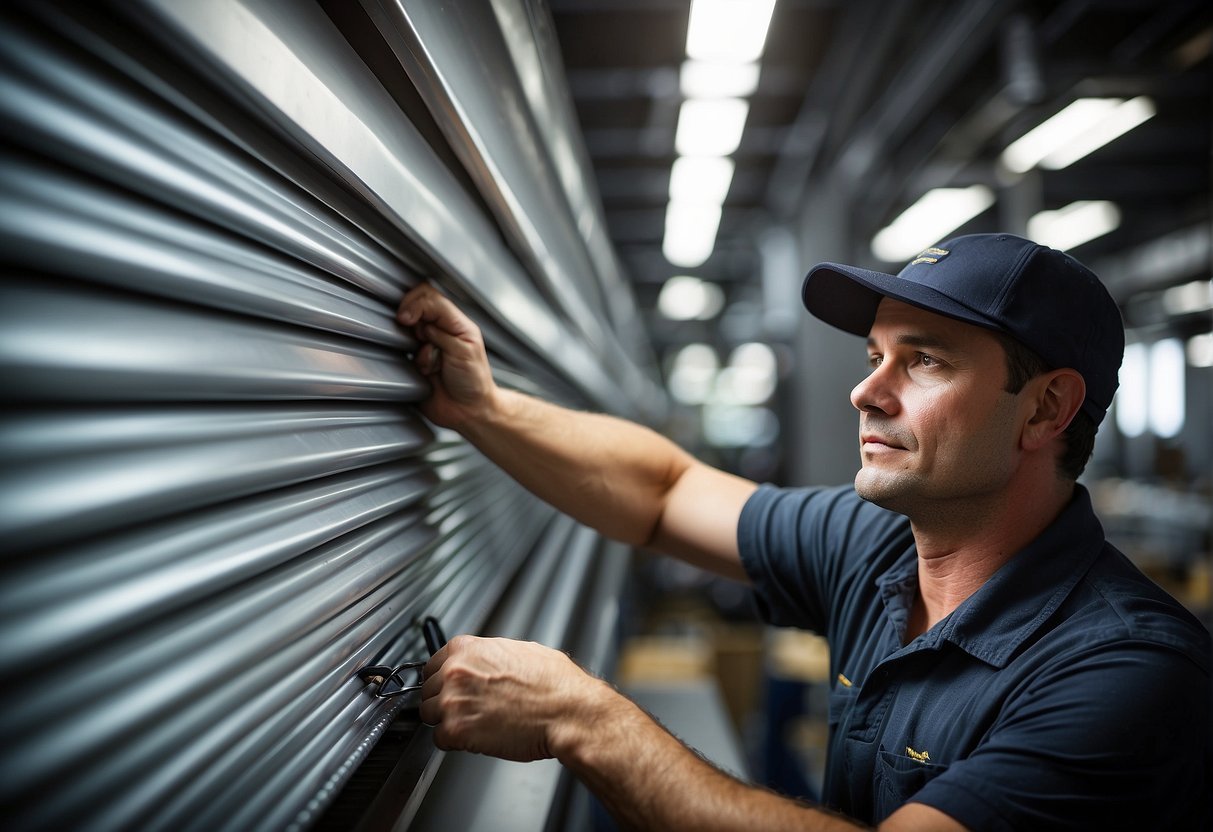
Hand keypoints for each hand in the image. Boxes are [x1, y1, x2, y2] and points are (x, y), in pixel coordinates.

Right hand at [397, 284, 497, 429]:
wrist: (468, 411)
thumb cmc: (474, 380)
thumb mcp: (464, 347)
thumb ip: (441, 328)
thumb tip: (417, 318)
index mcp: (455, 322)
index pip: (428, 297)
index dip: (414, 304)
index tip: (407, 318)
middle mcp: (439, 331)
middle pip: (413, 309)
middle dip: (413, 326)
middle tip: (421, 340)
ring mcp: (425, 346)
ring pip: (406, 334)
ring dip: (416, 349)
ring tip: (431, 363)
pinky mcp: (415, 363)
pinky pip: (403, 356)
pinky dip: (414, 363)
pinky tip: (427, 373)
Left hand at [419, 635, 608, 762]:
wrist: (567, 710)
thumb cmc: (554, 684)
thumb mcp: (521, 651)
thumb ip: (490, 655)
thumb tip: (483, 662)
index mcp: (468, 649)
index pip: (433, 664)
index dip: (442, 679)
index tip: (446, 688)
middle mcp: (456, 671)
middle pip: (428, 690)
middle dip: (443, 700)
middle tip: (464, 709)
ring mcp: (454, 701)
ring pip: (428, 714)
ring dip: (445, 721)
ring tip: (471, 724)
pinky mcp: (458, 730)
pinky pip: (439, 740)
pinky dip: (454, 742)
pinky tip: (474, 738)